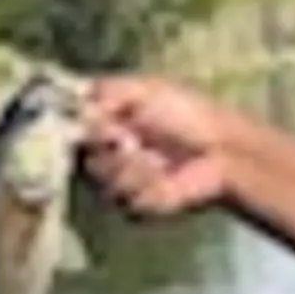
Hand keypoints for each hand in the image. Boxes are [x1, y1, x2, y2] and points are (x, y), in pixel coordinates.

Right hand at [78, 76, 234, 220]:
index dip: (75, 126)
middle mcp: (111, 153)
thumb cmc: (188, 113)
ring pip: (100, 177)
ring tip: (153, 157)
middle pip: (81, 155)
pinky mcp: (139, 205)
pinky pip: (123, 199)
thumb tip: (75, 100)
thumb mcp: (146, 88)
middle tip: (124, 137)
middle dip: (101, 144)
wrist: (221, 149)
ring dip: (126, 165)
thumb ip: (107, 89)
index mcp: (110, 123)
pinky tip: (164, 176)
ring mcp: (124, 180)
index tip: (87, 118)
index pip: (73, 129)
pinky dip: (143, 184)